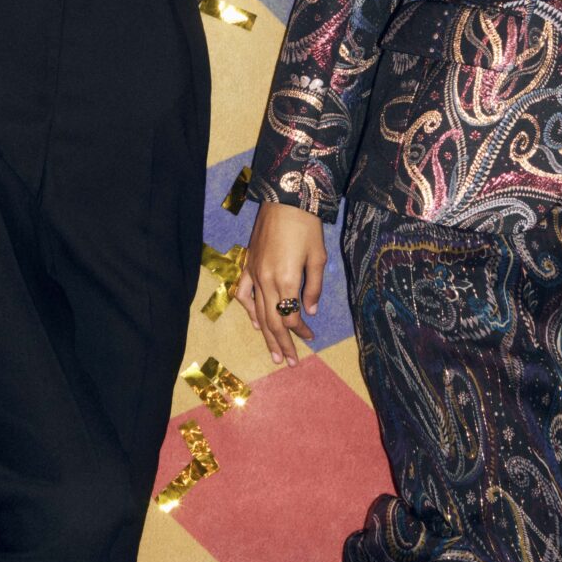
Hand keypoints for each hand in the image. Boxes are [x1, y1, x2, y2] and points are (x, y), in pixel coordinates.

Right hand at [235, 203, 326, 366]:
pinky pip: (243, 293)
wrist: (284, 198)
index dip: (300, 330)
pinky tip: (256, 322)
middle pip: (273, 320)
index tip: (311, 336)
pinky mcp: (248, 264)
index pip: (291, 316)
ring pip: (257, 311)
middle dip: (282, 343)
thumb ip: (313, 286)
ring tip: (273, 353)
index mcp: (285, 280)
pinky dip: (248, 310)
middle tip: (289, 363)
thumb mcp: (317, 256)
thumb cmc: (306, 226)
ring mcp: (254, 273)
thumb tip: (310, 311)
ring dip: (266, 335)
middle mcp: (266, 280)